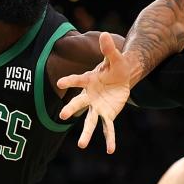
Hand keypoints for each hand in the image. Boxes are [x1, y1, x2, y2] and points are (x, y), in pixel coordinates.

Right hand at [57, 32, 131, 153]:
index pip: (78, 81)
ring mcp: (98, 107)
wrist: (123, 77)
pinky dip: (110, 138)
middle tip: (61, 116)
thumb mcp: (115, 57)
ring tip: (81, 145)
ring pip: (90, 121)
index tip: (61, 84)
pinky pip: (108, 128)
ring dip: (86, 133)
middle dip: (71, 109)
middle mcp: (90, 96)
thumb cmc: (116, 66)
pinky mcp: (108, 114)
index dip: (70, 82)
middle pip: (79, 104)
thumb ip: (108, 49)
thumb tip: (104, 34)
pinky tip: (110, 150)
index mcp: (89, 80)